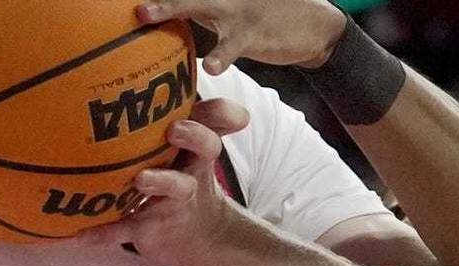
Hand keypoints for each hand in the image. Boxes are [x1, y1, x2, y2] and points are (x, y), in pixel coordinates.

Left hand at [73, 98, 250, 265]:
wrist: (196, 237)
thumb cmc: (183, 178)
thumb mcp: (185, 149)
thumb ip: (175, 116)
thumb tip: (159, 61)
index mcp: (197, 149)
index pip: (217, 123)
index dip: (223, 114)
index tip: (231, 110)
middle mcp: (192, 170)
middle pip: (206, 149)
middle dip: (194, 137)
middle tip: (175, 129)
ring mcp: (172, 200)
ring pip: (174, 188)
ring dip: (159, 182)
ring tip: (140, 179)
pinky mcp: (150, 228)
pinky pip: (124, 230)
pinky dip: (102, 233)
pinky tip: (78, 235)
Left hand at [137, 0, 347, 73]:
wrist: (314, 26)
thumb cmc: (261, 18)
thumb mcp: (227, 9)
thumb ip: (195, 10)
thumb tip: (161, 17)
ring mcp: (237, 8)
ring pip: (199, 4)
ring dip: (171, 7)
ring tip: (144, 13)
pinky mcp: (254, 32)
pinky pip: (233, 45)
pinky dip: (222, 55)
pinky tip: (211, 68)